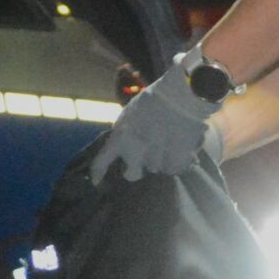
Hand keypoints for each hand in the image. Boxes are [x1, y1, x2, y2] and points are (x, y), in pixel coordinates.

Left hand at [90, 69, 219, 183]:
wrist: (182, 96)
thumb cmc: (156, 99)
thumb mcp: (131, 113)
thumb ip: (126, 132)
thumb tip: (127, 145)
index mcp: (120, 137)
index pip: (101, 162)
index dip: (97, 173)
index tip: (96, 181)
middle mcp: (134, 153)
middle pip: (132, 175)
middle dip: (135, 170)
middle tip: (144, 159)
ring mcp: (154, 160)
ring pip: (155, 169)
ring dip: (159, 160)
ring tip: (170, 141)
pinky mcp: (174, 163)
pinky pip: (174, 169)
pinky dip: (178, 161)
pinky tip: (182, 146)